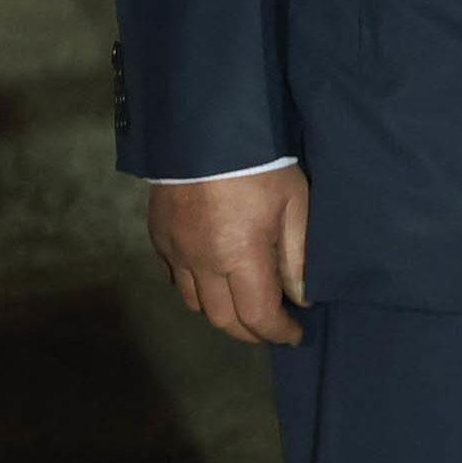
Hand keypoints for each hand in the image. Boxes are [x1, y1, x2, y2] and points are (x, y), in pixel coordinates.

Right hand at [148, 165, 310, 346]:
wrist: (203, 127)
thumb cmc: (260, 162)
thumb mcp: (295, 202)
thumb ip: (297, 255)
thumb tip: (302, 297)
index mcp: (241, 256)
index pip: (258, 316)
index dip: (278, 332)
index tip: (295, 334)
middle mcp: (203, 263)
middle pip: (224, 320)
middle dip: (251, 332)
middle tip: (272, 327)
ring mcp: (176, 252)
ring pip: (196, 304)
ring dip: (222, 313)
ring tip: (244, 305)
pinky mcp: (159, 237)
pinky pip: (175, 279)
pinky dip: (195, 289)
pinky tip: (212, 279)